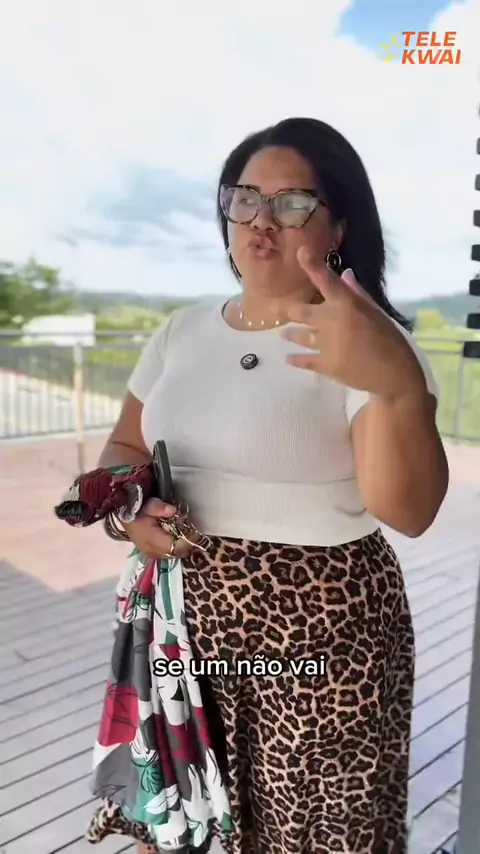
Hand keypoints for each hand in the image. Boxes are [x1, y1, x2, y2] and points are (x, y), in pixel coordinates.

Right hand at [122, 498, 197, 559]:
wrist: (123, 513)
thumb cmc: (137, 508)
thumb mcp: (149, 504)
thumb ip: (160, 508)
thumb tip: (173, 511)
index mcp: (151, 540)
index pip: (175, 548)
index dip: (188, 542)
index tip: (197, 534)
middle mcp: (151, 551)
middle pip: (176, 554)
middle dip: (187, 546)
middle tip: (195, 534)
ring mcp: (150, 554)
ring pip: (172, 555)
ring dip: (181, 547)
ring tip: (187, 536)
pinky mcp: (150, 553)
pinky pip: (166, 554)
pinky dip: (174, 548)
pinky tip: (177, 539)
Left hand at [281, 247, 426, 398]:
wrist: (393, 374)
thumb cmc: (390, 340)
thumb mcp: (377, 313)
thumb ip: (358, 294)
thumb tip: (345, 275)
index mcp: (346, 304)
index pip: (326, 280)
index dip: (311, 264)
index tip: (301, 252)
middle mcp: (331, 320)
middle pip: (301, 311)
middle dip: (288, 311)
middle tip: (278, 310)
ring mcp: (325, 344)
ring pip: (300, 336)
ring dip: (291, 334)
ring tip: (284, 334)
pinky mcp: (325, 365)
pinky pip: (304, 361)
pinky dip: (295, 360)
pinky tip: (288, 359)